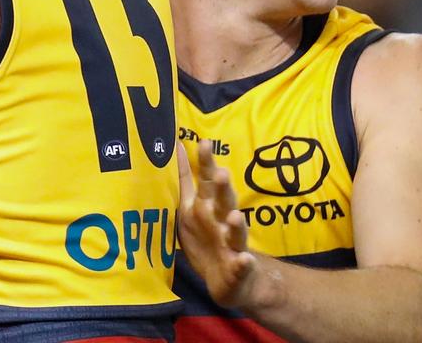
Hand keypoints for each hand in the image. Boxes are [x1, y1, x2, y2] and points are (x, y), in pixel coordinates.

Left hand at [177, 140, 257, 307]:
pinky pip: (242, 264)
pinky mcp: (238, 267)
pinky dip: (244, 262)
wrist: (228, 278)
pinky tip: (244, 259)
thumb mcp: (190, 208)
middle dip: (223, 189)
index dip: (206, 163)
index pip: (207, 181)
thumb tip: (176, 147)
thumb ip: (184, 181)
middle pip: (225, 202)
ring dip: (237, 224)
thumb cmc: (206, 236)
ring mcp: (232, 244)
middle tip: (221, 173)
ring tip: (236, 216)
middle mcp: (222, 221)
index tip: (204, 142)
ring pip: (236, 232)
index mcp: (208, 206)